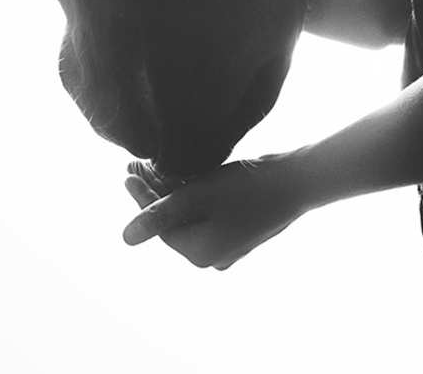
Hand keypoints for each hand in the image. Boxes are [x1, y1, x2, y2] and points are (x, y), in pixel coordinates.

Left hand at [121, 155, 309, 268]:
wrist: (296, 182)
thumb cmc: (245, 189)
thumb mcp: (196, 197)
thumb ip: (159, 215)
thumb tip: (126, 238)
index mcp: (200, 255)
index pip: (160, 227)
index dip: (142, 199)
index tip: (126, 173)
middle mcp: (213, 257)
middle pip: (175, 223)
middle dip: (157, 194)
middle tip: (137, 165)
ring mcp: (228, 246)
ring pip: (191, 217)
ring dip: (174, 193)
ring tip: (155, 165)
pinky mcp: (239, 232)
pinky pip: (208, 215)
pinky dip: (195, 198)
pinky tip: (184, 175)